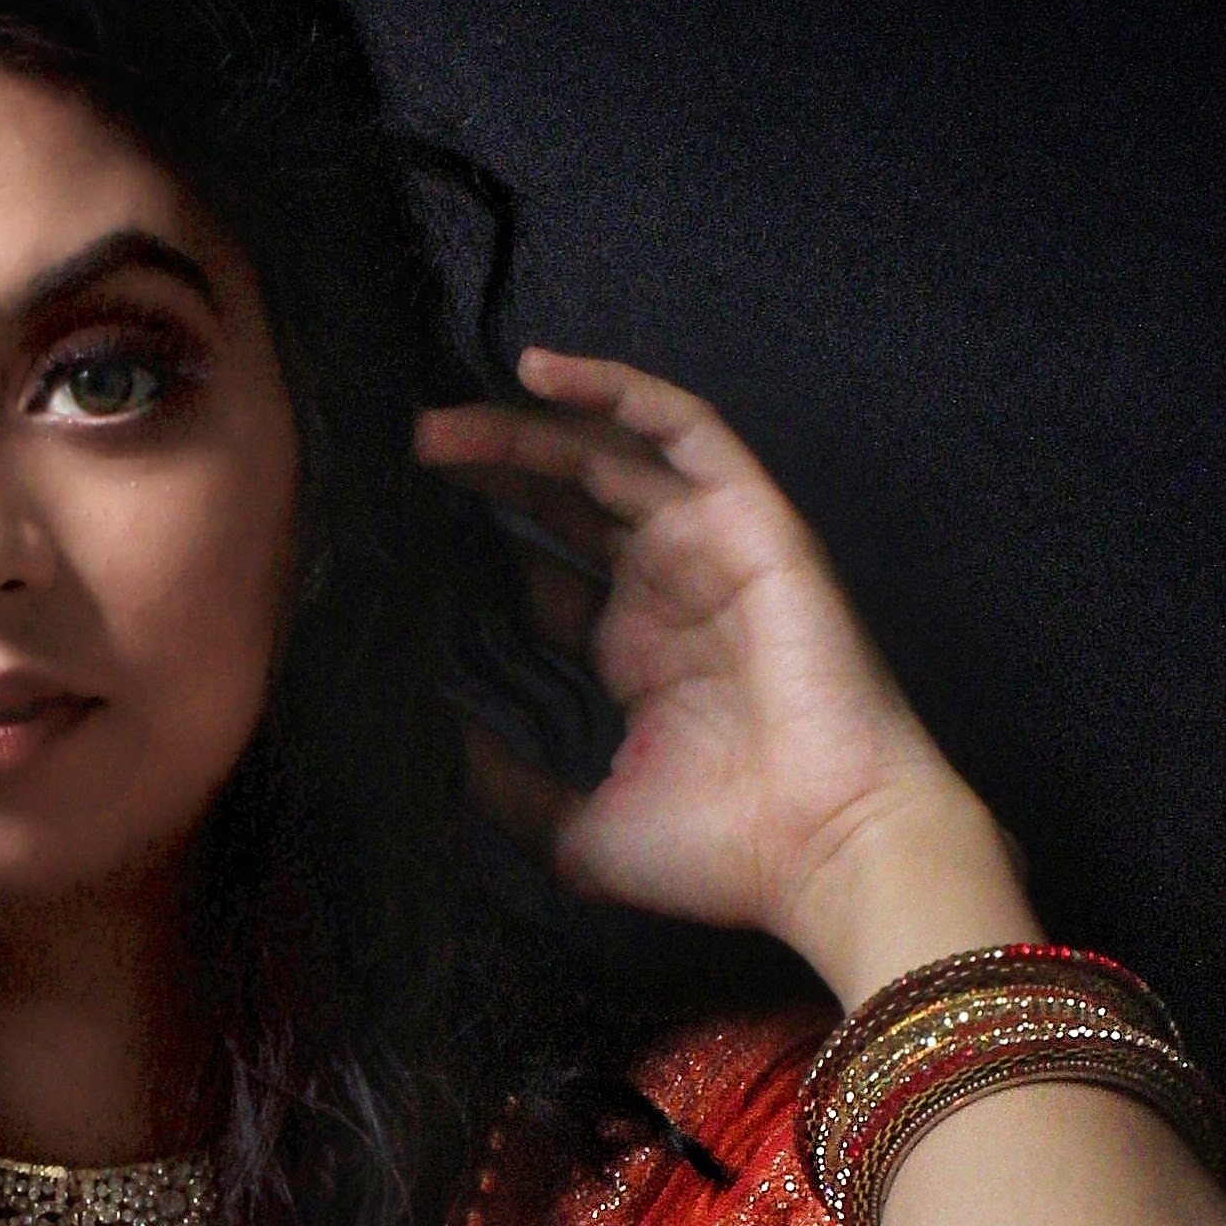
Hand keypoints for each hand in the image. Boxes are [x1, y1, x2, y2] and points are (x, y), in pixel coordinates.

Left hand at [413, 346, 1037, 1000]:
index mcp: (635, 654)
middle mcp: (669, 590)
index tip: (398, 537)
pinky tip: (537, 371)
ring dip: (523, 430)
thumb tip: (433, 747)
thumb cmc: (722, 853)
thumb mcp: (575, 833)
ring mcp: (709, 549)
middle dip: (487, 473)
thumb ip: (504, 790)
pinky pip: (682, 427)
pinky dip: (616, 390)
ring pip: (606, 456)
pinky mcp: (750, 519)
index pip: (542, 575)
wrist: (826, 848)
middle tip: (404, 455)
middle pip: (564, 503)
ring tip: (436, 425)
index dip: (477, 547)